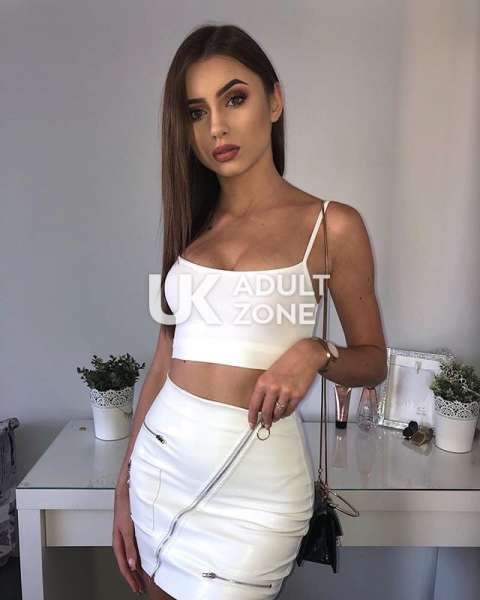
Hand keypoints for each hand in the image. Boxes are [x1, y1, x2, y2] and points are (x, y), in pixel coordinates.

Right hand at [112, 477, 144, 593]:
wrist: (125, 488)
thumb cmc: (125, 505)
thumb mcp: (128, 528)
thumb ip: (129, 546)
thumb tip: (130, 564)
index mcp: (118, 540)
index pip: (123, 565)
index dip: (130, 578)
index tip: (136, 587)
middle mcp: (121, 538)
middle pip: (126, 563)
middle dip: (132, 576)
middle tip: (139, 588)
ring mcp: (126, 533)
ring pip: (130, 555)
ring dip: (136, 567)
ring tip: (142, 577)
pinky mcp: (132, 528)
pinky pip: (134, 546)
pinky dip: (138, 556)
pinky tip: (144, 558)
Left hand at [248, 338, 324, 429]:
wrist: (305, 355)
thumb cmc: (288, 361)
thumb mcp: (270, 372)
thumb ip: (265, 387)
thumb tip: (261, 404)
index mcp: (264, 381)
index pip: (254, 404)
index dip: (252, 416)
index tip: (251, 422)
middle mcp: (273, 387)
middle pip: (266, 412)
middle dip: (265, 421)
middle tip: (264, 424)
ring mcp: (286, 392)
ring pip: (278, 413)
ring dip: (276, 418)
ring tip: (275, 418)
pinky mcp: (297, 395)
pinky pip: (289, 410)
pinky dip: (286, 413)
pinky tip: (284, 412)